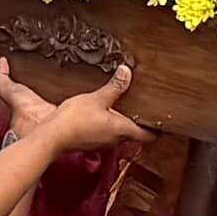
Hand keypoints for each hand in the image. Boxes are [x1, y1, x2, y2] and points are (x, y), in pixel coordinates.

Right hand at [0, 55, 145, 154]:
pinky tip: (101, 112)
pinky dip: (107, 122)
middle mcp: (115, 140)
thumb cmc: (74, 121)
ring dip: (122, 121)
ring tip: (124, 106)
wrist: (50, 138)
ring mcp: (102, 142)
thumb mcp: (97, 98)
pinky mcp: (90, 141)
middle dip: (140, 120)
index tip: (166, 122)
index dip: (158, 129)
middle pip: (134, 132)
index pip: (149, 135)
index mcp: (122, 130)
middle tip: (145, 106)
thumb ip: (114, 87)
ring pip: (119, 132)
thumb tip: (127, 72)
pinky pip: (104, 132)